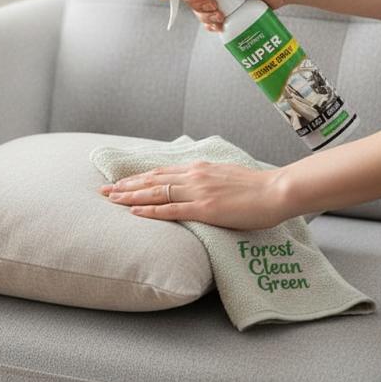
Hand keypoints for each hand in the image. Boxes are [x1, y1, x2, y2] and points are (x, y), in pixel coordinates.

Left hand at [99, 161, 289, 229]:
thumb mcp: (225, 175)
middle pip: (151, 180)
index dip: (137, 178)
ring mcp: (198, 192)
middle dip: (125, 186)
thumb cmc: (256, 187)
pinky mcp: (206, 209)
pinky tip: (135, 213)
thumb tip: (193, 184)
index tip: (119, 182)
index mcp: (198, 168)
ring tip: (111, 200)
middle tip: (103, 190)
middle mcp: (193, 176)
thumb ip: (206, 179)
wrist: (277, 190)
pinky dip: (151, 211)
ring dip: (131, 197)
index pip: (159, 172)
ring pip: (156, 193)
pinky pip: (172, 210)